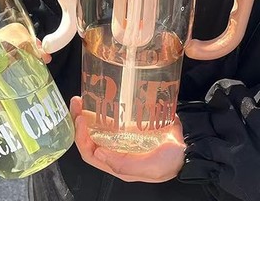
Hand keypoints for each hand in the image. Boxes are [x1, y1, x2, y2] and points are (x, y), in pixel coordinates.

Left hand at [70, 96, 185, 182]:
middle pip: (89, 136)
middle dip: (79, 120)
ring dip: (87, 111)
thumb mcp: (150, 169)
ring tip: (83, 97)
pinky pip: (111, 116)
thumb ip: (124, 165)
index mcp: (115, 163)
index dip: (81, 137)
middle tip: (77, 102)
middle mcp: (114, 150)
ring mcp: (120, 136)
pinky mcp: (128, 124)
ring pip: (96, 125)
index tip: (81, 120)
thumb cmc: (170, 162)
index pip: (89, 152)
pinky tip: (100, 96)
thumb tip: (98, 153)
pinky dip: (103, 107)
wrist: (188, 149)